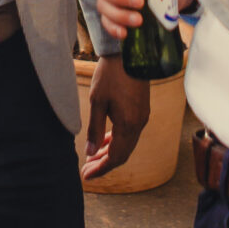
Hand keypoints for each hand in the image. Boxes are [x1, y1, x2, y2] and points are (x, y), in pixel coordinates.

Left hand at [83, 52, 150, 179]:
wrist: (130, 52)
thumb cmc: (111, 74)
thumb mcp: (97, 101)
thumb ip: (95, 129)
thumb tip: (90, 152)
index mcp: (129, 124)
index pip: (116, 157)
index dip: (101, 169)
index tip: (86, 176)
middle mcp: (139, 124)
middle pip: (123, 154)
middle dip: (104, 164)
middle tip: (86, 170)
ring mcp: (142, 117)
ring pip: (127, 144)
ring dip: (110, 152)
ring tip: (92, 157)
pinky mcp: (141, 110)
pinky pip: (130, 133)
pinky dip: (116, 140)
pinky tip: (104, 140)